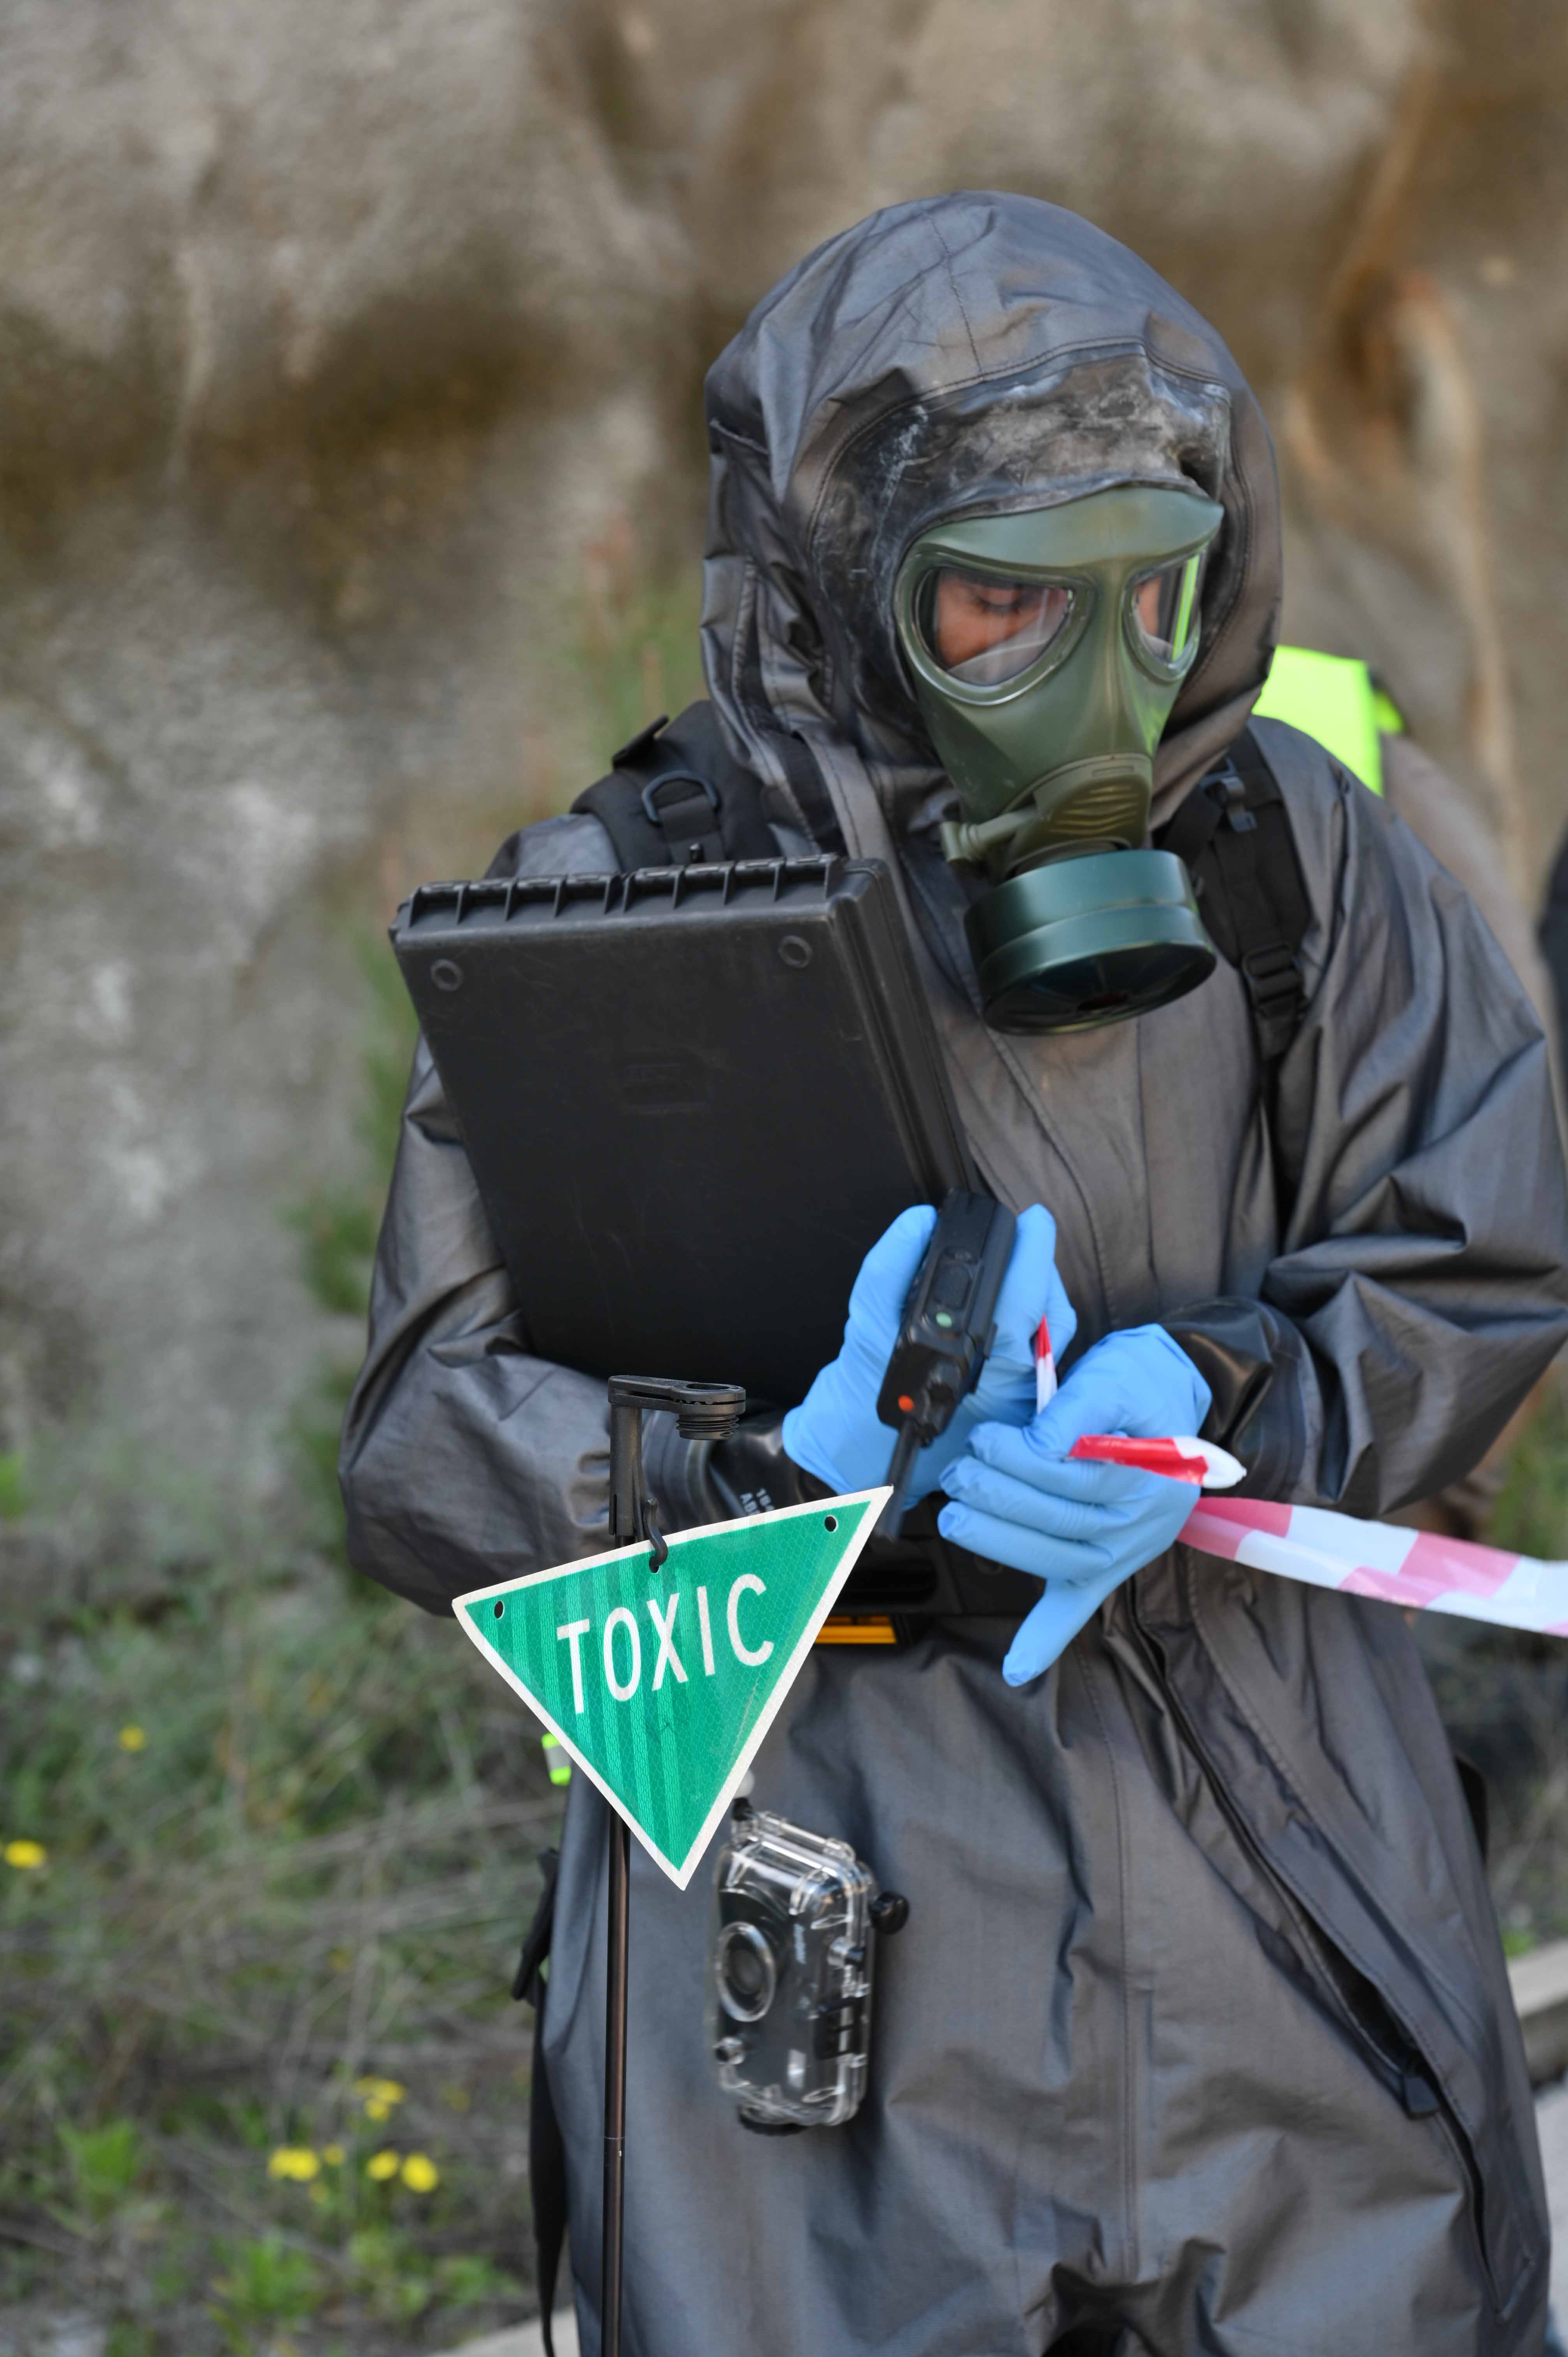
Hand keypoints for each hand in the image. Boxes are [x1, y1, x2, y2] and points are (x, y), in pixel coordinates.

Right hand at [781, 1202, 1075, 1499]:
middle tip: (1030, 1231)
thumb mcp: (866, 1323)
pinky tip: (1018, 1299)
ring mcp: (1018, 1403)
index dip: (1033, 1258)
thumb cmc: (865, 1392)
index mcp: (970, 1374)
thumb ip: (890, 1269)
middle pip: (1050, 1319)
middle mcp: (1005, 1394)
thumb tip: (920, 1222)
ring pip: (1052, 1336)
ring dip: (1043, 1292)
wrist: (861, 1449)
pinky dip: (1037, 1318)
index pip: (1021, 1308)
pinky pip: (1043, 1352)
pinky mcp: (1020, 1406)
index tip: (1034, 1219)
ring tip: (1023, 1261)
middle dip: (1043, 1266)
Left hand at [937, 1324, 1211, 1685]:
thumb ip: (1079, 1408)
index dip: (1023, 1460)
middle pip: (1060, 1520)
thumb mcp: (1117, 1375)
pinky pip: (1077, 1608)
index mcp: (1150, 1476)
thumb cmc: (1140, 1387)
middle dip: (999, 1498)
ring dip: (999, 1543)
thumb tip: (1039, 1444)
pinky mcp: (1105, 1566)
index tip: (984, 1440)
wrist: (1174, 1399)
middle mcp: (1141, 1525)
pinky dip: (1045, 1638)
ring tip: (954, 1516)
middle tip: (959, 1475)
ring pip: (1056, 1559)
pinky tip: (1017, 1669)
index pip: (1075, 1476)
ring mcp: (1124, 1552)